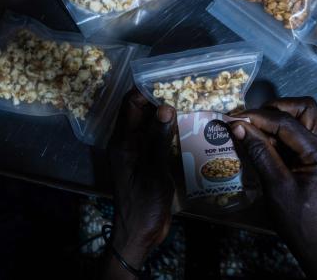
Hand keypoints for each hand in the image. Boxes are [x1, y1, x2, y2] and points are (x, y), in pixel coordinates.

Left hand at [104, 89, 175, 277]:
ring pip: (151, 126)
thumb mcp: (152, 171)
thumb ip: (157, 139)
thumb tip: (165, 107)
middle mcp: (128, 143)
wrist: (139, 235)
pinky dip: (172, 132)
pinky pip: (158, 140)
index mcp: (123, 142)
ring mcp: (138, 153)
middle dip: (161, 100)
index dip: (146, 90)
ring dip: (168, 116)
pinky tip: (191, 130)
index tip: (169, 80)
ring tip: (193, 105)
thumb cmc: (143, 204)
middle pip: (141, 112)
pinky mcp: (148, 163)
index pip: (130, 105)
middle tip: (187, 91)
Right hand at [230, 97, 316, 279]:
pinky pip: (301, 134)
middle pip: (305, 108)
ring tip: (253, 129)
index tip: (235, 119)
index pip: (288, 122)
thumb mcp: (275, 186)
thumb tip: (239, 126)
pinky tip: (262, 142)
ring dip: (278, 119)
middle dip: (275, 108)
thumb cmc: (298, 220)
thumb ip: (259, 152)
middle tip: (250, 119)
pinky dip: (281, 133)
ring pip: (304, 118)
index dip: (259, 117)